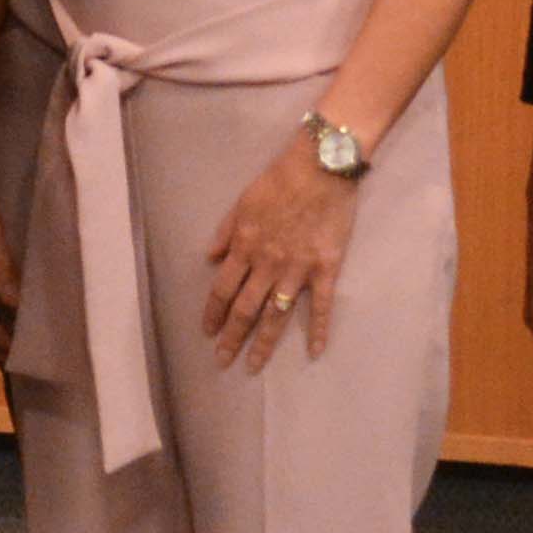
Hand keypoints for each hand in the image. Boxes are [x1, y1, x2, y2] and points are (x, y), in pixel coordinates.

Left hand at [200, 136, 356, 374]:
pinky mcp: (325, 270)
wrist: (321, 167)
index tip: (207, 333)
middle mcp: (267, 265)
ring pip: (276, 315)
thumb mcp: (242, 201)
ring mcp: (297, 270)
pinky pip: (321, 307)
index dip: (212, 314)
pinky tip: (314, 352)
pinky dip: (318, 331)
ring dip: (264, 343)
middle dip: (231, 338)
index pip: (222, 289)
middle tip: (222, 361)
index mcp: (245, 247)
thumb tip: (209, 259)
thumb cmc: (280, 180)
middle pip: (245, 309)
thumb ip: (225, 232)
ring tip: (253, 365)